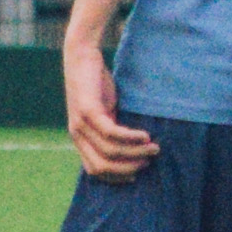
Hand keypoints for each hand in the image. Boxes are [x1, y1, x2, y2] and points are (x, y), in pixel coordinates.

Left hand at [64, 38, 158, 175]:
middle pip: (102, 166)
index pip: (95, 170)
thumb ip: (113, 128)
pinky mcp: (88, 110)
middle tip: (149, 159)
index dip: (116, 176)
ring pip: (109, 151)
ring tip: (154, 147)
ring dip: (135, 153)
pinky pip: (111, 133)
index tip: (136, 174)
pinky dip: (130, 137)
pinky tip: (145, 135)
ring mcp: (81, 124)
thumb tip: (135, 146)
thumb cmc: (96, 83)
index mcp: (80, 138)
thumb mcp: (105, 110)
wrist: (81, 55)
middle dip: (128, 168)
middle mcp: (77, 135)